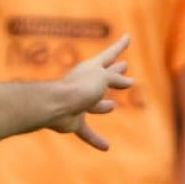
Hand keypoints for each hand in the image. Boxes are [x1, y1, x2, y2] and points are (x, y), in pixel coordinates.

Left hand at [46, 35, 132, 149]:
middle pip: (104, 77)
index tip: (128, 36)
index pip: (110, 54)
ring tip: (113, 106)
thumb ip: (116, 78)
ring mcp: (79, 102)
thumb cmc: (79, 87)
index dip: (120, 45)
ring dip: (103, 105)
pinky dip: (95, 139)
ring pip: (95, 104)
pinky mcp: (73, 120)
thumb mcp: (103, 77)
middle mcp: (85, 83)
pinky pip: (86, 131)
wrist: (55, 106)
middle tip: (124, 65)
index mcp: (92, 69)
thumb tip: (129, 81)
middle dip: (114, 72)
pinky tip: (106, 147)